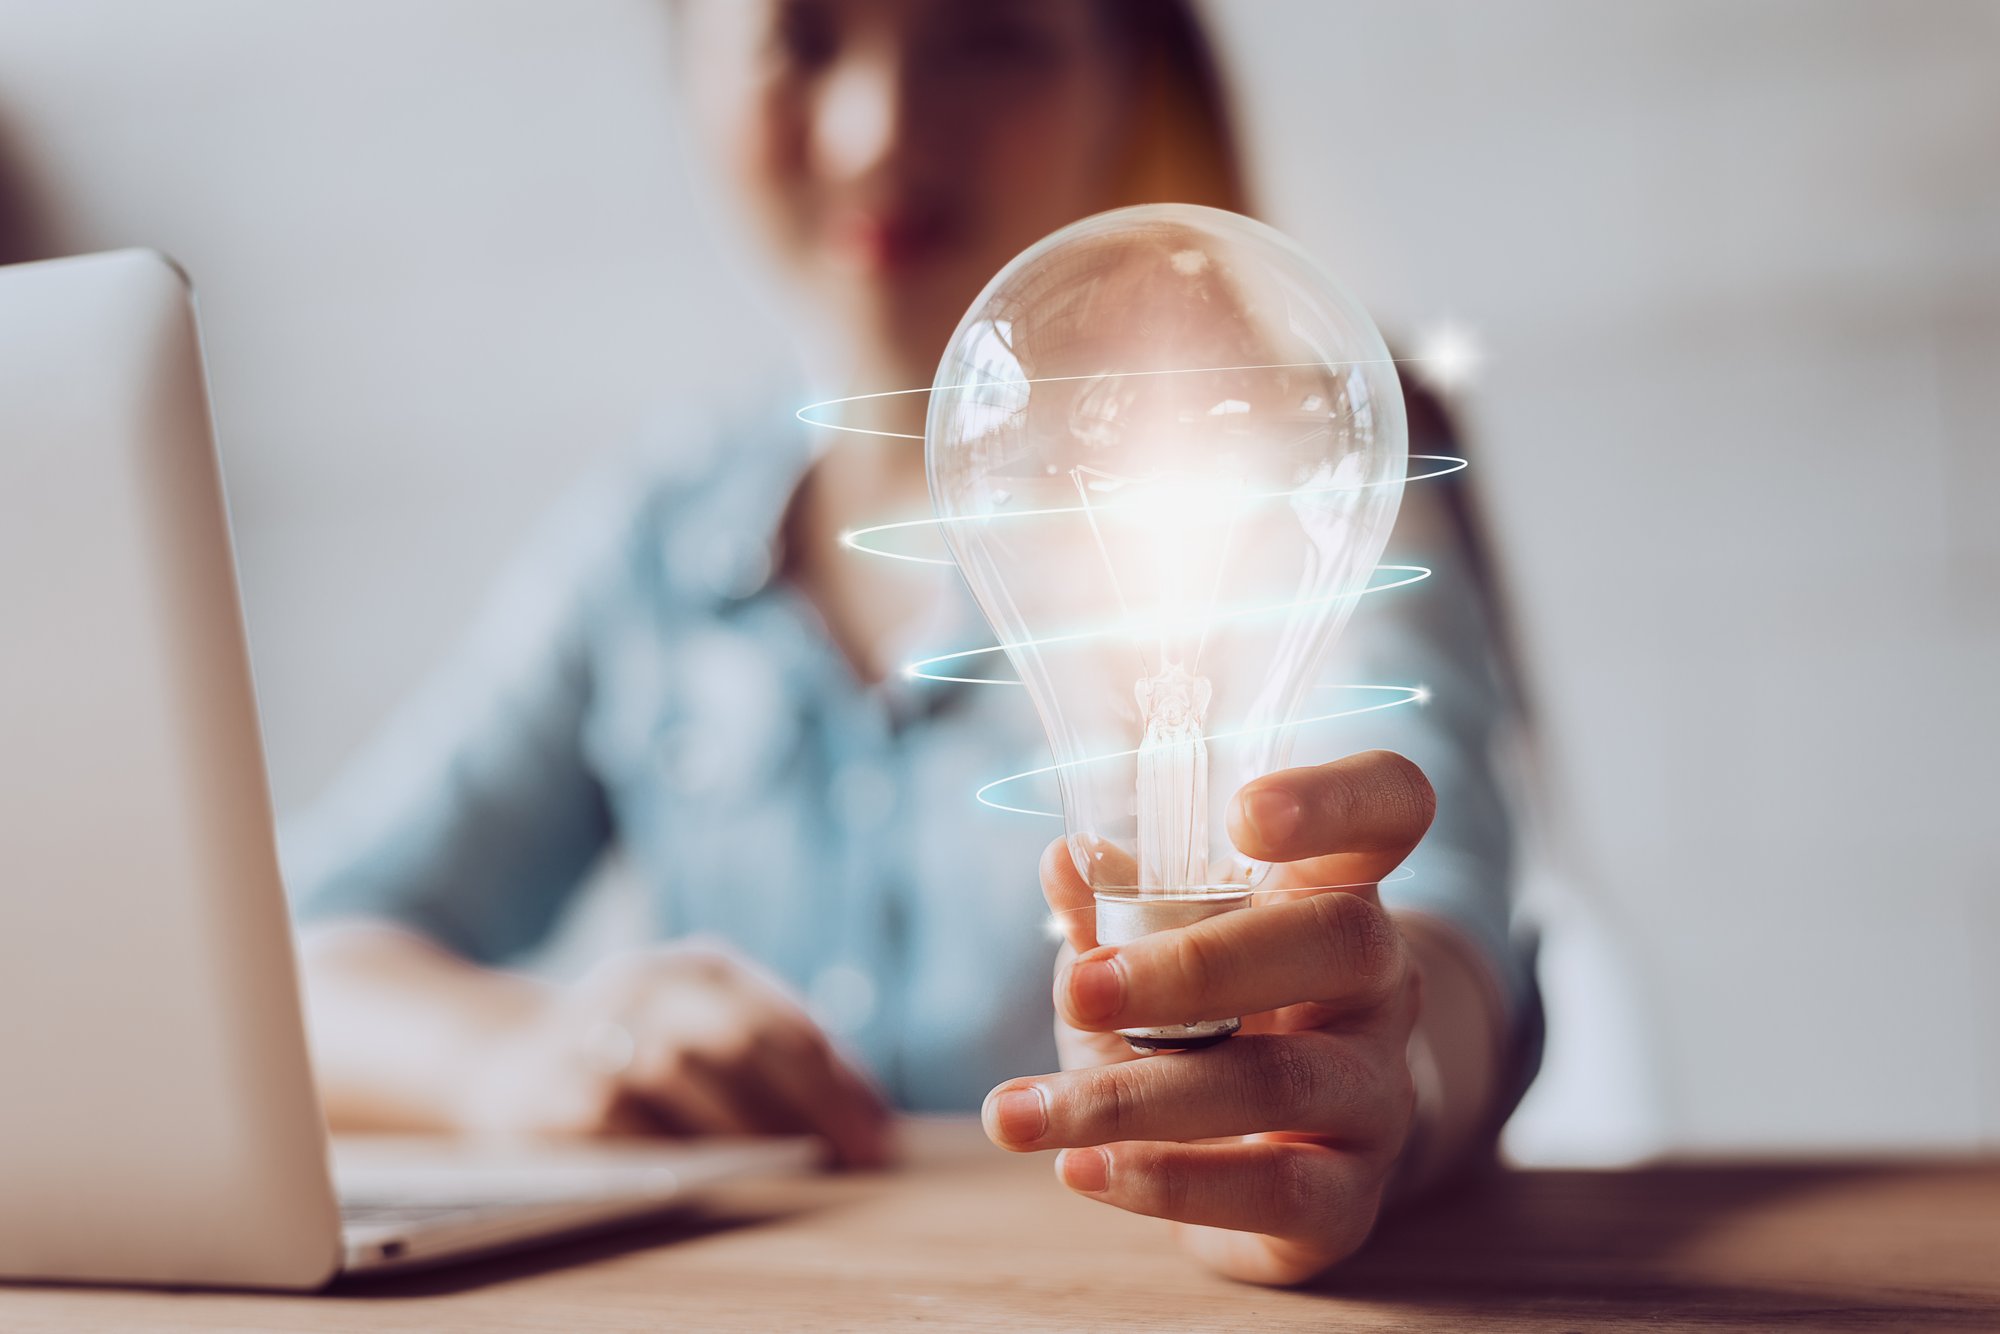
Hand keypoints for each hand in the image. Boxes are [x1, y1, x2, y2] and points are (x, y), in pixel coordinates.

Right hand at [461, 940, 891, 1165]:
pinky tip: (703, 1178)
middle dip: (808, 1107)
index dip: (840, 1086)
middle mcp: (649, 984)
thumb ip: (779, 1059)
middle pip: (742, 1037)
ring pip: (679, 1072)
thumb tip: (870, 1121)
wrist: (509, 1055)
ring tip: (788, 1172)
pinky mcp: (555, 1085)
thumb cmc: (643, 1051)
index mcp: (704, 968)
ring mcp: (598, 1029)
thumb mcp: (708, 1028)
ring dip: (741, 1131)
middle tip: (851, 1163)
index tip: (878, 1142)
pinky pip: (620, 1119)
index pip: (788, 1023)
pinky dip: (666, 1149)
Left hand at [981, 750, 1434, 1284]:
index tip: (1243, 813)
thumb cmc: (1204, 1027)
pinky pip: (1274, 1191)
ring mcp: (1376, 1091)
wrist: (1266, 1166)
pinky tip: (1079, 1168)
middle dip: (1196, 966)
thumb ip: (1113, 910)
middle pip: (1337, 943)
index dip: (1335, 799)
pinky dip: (1163, 1180)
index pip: (1388, 810)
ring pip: (1281, 1081)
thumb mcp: (1150, 956)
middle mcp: (1378, 982)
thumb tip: (1063, 860)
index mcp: (1335, 890)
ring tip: (1019, 1113)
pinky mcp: (1351, 1198)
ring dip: (1133, 1096)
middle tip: (1082, 990)